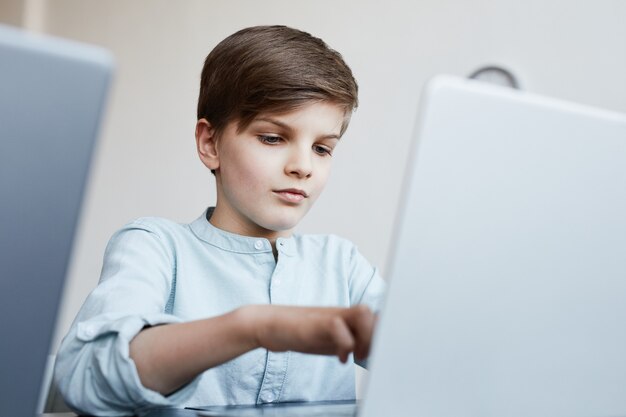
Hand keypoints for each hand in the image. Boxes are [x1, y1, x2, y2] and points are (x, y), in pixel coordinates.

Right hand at [244, 304, 375, 362]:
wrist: (271, 324)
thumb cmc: (302, 333)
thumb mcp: (332, 340)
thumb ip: (352, 342)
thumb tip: (374, 352)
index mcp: (349, 317)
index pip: (379, 318)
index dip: (387, 333)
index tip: (384, 352)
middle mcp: (343, 314)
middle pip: (375, 315)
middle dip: (378, 338)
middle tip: (368, 356)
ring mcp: (330, 316)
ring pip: (363, 315)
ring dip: (366, 337)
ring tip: (357, 354)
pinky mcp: (316, 323)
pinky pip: (339, 328)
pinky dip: (345, 344)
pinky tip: (340, 357)